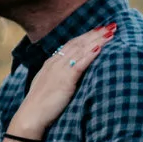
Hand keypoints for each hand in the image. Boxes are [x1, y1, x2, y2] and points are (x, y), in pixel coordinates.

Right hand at [6, 23, 115, 139]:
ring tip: (111, 32)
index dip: (86, 36)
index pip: (72, 44)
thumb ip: (59, 78)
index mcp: (51, 63)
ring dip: (97, 40)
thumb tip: (70, 76)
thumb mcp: (49, 86)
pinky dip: (90, 54)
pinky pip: (80, 64)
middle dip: (95, 33)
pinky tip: (100, 48)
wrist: (31, 116)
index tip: (99, 29)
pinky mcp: (65, 80)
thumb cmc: (40, 106)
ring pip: (81, 50)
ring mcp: (60, 69)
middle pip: (79, 43)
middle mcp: (55, 62)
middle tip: (111, 25)